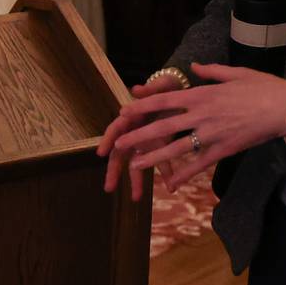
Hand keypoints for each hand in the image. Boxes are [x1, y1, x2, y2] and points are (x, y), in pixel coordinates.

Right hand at [97, 73, 187, 199]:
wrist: (184, 91)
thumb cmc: (168, 87)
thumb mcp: (161, 86)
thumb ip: (150, 90)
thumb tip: (136, 89)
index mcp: (132, 116)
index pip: (116, 129)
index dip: (108, 140)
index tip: (101, 153)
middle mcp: (135, 131)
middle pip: (120, 152)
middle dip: (114, 170)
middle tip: (109, 188)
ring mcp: (147, 141)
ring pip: (137, 162)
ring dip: (136, 179)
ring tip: (136, 198)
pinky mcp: (160, 146)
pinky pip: (160, 162)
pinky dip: (165, 175)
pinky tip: (171, 188)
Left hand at [100, 64, 285, 200]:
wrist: (285, 108)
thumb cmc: (263, 87)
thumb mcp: (235, 72)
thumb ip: (210, 72)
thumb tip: (194, 67)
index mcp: (203, 94)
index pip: (165, 100)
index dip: (142, 107)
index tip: (124, 111)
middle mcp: (202, 114)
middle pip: (164, 126)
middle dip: (139, 136)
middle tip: (118, 144)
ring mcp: (212, 134)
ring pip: (176, 148)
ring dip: (153, 158)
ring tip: (134, 166)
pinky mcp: (224, 150)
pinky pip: (199, 164)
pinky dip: (183, 175)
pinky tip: (169, 184)